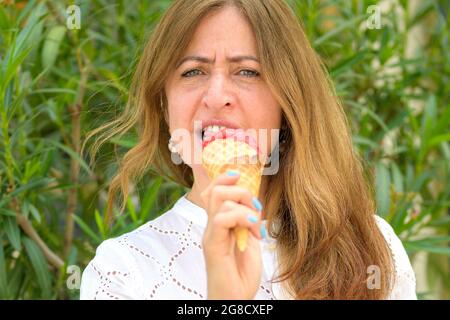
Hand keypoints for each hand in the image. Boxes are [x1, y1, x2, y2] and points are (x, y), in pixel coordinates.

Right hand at [200, 171, 264, 299]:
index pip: (213, 191)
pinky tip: (255, 230)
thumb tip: (255, 203)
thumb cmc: (241, 274)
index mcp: (219, 224)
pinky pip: (222, 219)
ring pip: (220, 200)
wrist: (234, 300)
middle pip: (215, 191)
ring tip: (257, 225)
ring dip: (246, 207)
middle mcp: (211, 227)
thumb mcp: (250, 241)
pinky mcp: (214, 246)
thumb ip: (248, 222)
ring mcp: (211, 236)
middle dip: (241, 191)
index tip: (241, 176)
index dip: (224, 178)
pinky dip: (243, 218)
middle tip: (256, 209)